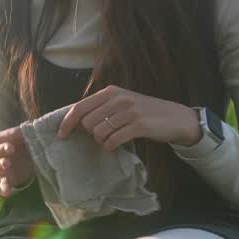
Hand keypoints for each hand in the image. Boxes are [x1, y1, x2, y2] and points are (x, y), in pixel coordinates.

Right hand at [0, 127, 33, 197]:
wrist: (21, 160)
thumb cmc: (22, 144)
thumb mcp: (25, 137)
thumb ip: (27, 132)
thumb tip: (33, 127)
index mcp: (0, 142)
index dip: (6, 137)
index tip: (16, 135)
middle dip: (2, 150)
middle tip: (10, 149)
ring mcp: (0, 167)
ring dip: (1, 165)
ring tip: (7, 164)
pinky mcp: (7, 179)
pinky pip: (3, 184)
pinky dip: (4, 188)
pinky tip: (6, 193)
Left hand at [57, 85, 201, 150]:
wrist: (176, 117)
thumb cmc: (145, 112)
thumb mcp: (122, 102)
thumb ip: (102, 107)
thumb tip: (76, 121)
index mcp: (111, 92)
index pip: (80, 107)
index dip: (67, 122)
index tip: (61, 135)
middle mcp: (119, 99)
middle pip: (87, 123)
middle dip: (91, 134)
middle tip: (104, 136)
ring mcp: (129, 111)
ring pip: (99, 132)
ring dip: (102, 141)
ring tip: (112, 140)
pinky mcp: (139, 125)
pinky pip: (114, 140)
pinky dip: (111, 146)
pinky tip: (116, 145)